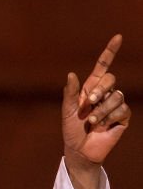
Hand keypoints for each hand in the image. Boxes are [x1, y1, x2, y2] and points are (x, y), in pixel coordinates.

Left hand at [62, 35, 130, 165]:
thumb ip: (70, 93)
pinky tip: (102, 127)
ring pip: (116, 96)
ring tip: (92, 123)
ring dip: (102, 111)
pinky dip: (109, 118)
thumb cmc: (71, 131)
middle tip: (88, 104)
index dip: (110, 51)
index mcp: (91, 89)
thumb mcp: (67, 111)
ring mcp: (114, 105)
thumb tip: (71, 74)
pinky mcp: (122, 118)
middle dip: (99, 91)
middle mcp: (105, 94)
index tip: (118, 37)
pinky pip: (122, 110)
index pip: (104, 66)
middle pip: (111, 79)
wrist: (79, 151)